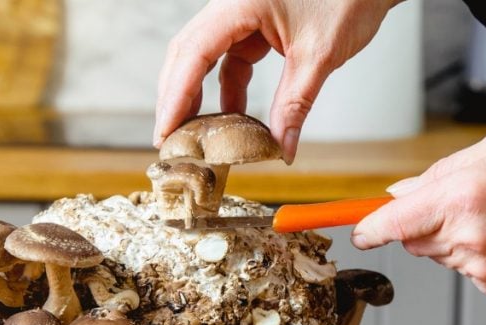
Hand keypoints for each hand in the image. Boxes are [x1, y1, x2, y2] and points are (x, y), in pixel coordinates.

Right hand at [155, 0, 396, 162]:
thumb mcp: (319, 56)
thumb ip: (295, 104)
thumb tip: (281, 148)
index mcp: (240, 1)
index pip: (195, 51)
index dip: (176, 94)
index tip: (166, 130)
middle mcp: (233, 4)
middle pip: (189, 53)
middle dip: (178, 97)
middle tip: (171, 140)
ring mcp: (242, 14)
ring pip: (207, 57)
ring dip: (201, 96)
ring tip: (197, 136)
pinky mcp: (256, 25)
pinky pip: (232, 59)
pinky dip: (230, 89)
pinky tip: (233, 119)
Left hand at [352, 134, 485, 295]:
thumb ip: (436, 174)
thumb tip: (398, 194)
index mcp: (462, 195)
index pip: (392, 222)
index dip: (368, 228)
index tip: (357, 231)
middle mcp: (466, 235)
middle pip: (411, 239)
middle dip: (420, 221)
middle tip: (459, 202)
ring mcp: (480, 267)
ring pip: (437, 254)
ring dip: (449, 236)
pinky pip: (462, 269)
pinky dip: (473, 254)